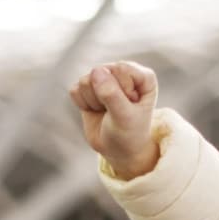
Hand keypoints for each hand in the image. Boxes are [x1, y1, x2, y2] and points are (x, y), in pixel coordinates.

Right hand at [70, 61, 160, 177]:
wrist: (118, 150)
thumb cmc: (129, 134)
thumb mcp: (125, 117)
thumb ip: (112, 94)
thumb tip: (96, 70)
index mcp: (143, 77)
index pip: (121, 69)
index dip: (121, 90)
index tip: (130, 107)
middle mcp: (123, 73)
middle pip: (100, 72)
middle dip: (104, 97)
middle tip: (116, 112)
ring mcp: (104, 78)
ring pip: (85, 80)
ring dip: (93, 102)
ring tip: (106, 112)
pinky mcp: (88, 87)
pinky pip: (75, 90)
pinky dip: (83, 105)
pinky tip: (95, 111)